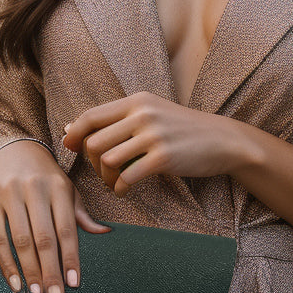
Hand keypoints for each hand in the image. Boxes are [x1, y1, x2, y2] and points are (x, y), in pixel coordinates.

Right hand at [0, 140, 109, 292]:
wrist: (14, 150)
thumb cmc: (46, 177)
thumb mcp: (67, 189)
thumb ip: (81, 213)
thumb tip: (105, 232)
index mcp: (58, 186)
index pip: (66, 228)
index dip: (70, 257)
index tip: (74, 283)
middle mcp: (35, 189)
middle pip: (44, 237)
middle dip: (50, 271)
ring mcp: (10, 194)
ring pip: (21, 240)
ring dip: (29, 271)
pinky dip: (6, 263)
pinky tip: (15, 282)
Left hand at [63, 93, 243, 196]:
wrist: (222, 140)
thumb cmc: (181, 129)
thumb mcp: (150, 113)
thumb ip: (115, 119)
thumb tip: (71, 129)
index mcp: (136, 101)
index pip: (91, 116)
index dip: (74, 134)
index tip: (70, 148)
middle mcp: (143, 114)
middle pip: (94, 142)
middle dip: (92, 163)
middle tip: (104, 172)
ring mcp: (154, 135)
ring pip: (107, 160)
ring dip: (105, 178)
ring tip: (114, 183)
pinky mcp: (164, 157)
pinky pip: (127, 177)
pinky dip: (120, 189)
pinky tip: (125, 191)